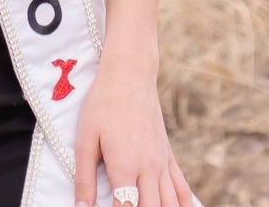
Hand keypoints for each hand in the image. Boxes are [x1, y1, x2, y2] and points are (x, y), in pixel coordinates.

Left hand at [72, 54, 195, 206]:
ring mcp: (161, 163)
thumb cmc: (103, 103)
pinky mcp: (168, 156)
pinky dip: (184, 205)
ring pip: (170, 204)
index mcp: (125, 167)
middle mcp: (148, 169)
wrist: (130, 74)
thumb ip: (84, 177)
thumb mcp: (85, 138)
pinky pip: (182, 189)